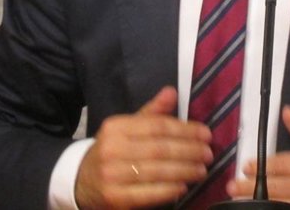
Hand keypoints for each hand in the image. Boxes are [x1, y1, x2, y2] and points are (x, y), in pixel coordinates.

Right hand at [74, 86, 211, 208]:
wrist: (81, 181)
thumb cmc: (113, 150)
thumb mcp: (128, 127)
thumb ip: (152, 113)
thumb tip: (172, 91)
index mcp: (117, 127)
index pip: (157, 126)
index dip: (185, 130)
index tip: (206, 134)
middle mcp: (112, 149)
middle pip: (159, 149)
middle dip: (189, 151)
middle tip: (208, 153)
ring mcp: (111, 175)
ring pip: (155, 171)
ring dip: (183, 171)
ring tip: (201, 170)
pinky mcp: (114, 198)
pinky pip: (146, 194)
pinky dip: (167, 190)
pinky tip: (182, 187)